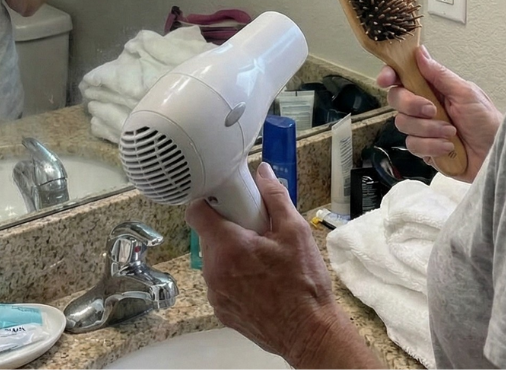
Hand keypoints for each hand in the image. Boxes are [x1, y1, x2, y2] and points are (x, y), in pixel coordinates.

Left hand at [187, 165, 378, 368]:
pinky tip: (257, 278)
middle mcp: (214, 272)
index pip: (195, 212)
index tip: (224, 199)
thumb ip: (275, 197)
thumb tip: (262, 172)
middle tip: (252, 227)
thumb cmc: (304, 282)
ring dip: (229, 252)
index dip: (207, 201)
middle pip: (207, 236)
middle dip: (226, 227)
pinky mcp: (222, 312)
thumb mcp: (295, 231)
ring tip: (259, 255)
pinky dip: (232, 275)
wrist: (309, 333)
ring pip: (213, 259)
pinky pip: (219, 282)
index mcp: (228, 247)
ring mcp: (216, 295)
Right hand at [377, 45, 501, 182]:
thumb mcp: (466, 92)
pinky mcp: (424, 150)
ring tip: (451, 132)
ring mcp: (422, 129)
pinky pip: (413, 146)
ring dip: (428, 129)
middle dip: (411, 105)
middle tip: (432, 109)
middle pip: (396, 100)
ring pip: (403, 124)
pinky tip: (448, 146)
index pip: (402, 77)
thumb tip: (420, 53)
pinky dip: (432, 146)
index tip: (387, 79)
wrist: (496, 153)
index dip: (389, 75)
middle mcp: (423, 106)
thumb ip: (440, 75)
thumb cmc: (486, 120)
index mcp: (431, 88)